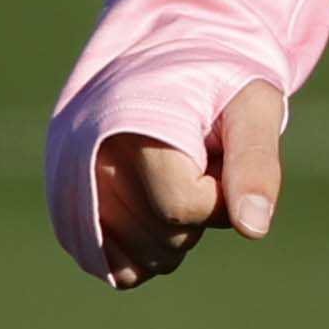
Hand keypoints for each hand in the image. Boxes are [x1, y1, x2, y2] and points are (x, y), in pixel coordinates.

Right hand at [91, 80, 284, 287]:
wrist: (174, 59)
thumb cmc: (221, 81)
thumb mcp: (253, 105)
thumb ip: (256, 163)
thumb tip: (253, 229)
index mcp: (128, 122)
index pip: (180, 204)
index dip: (219, 192)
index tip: (220, 154)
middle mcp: (86, 159)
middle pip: (163, 236)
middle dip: (201, 211)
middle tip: (200, 159)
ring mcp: (72, 191)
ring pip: (144, 258)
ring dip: (178, 230)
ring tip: (177, 173)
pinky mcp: (74, 216)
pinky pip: (119, 269)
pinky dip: (152, 251)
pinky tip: (161, 205)